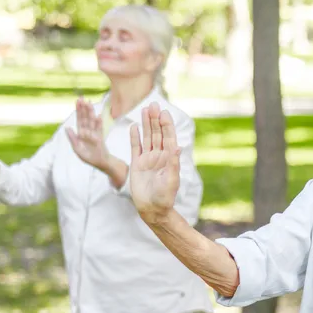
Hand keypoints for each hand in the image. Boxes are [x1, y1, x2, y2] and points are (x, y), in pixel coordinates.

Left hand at [65, 98, 111, 170]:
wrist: (101, 163)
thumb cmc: (89, 157)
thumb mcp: (77, 149)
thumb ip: (72, 139)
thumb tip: (67, 127)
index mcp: (80, 133)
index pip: (79, 120)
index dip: (78, 111)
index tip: (77, 101)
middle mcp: (88, 131)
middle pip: (85, 118)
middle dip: (84, 108)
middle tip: (82, 98)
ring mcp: (95, 133)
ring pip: (92, 121)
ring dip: (90, 113)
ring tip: (89, 104)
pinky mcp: (101, 138)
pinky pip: (99, 129)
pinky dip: (99, 123)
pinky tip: (98, 116)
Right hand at [128, 103, 181, 221]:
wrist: (152, 208)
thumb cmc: (165, 196)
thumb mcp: (171, 179)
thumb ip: (173, 163)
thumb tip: (178, 147)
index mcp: (169, 157)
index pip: (168, 137)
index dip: (167, 125)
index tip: (164, 112)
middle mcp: (159, 155)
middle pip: (158, 133)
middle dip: (156, 119)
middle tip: (153, 104)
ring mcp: (148, 158)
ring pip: (147, 137)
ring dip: (146, 124)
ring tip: (145, 110)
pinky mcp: (137, 164)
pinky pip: (135, 147)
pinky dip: (135, 137)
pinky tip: (134, 126)